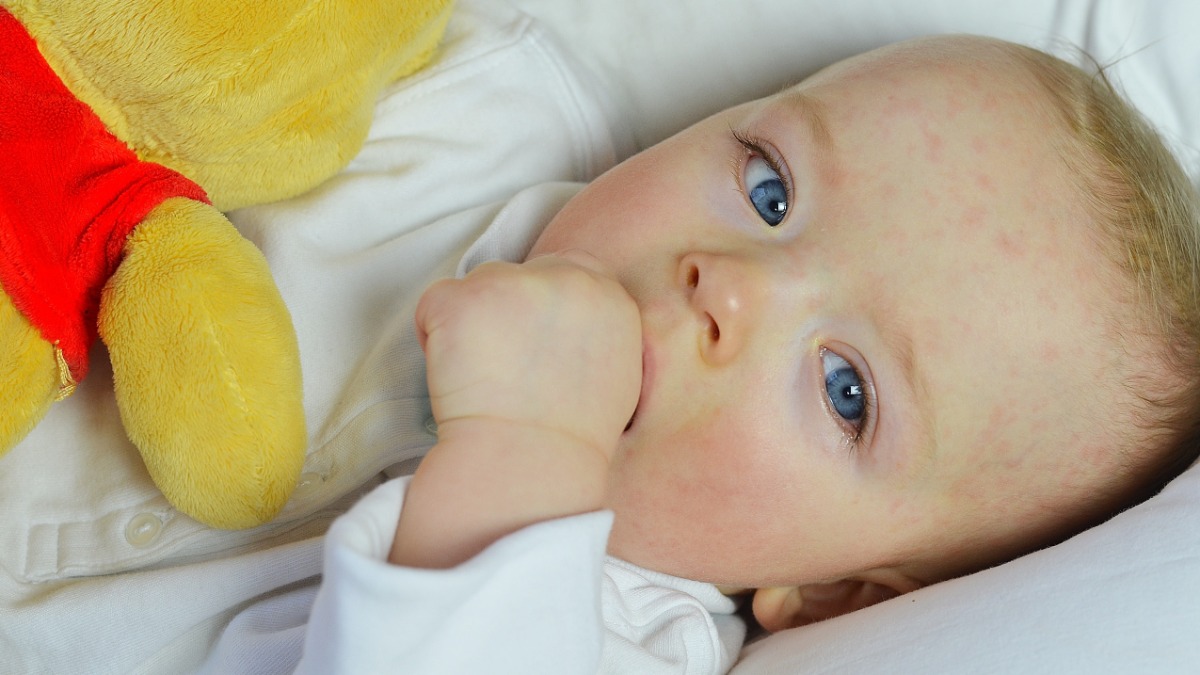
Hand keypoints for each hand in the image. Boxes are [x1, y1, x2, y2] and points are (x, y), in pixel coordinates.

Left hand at [390, 252, 641, 566]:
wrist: (529, 466)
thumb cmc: (571, 442)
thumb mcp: (620, 377)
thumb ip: (601, 332)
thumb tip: (574, 324)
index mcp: (611, 297)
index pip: (569, 268)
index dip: (541, 304)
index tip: (530, 342)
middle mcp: (567, 279)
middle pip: (519, 275)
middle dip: (506, 312)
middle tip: (506, 369)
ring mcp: (513, 284)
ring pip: (477, 287)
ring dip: (472, 324)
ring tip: (485, 379)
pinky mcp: (463, 298)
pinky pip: (433, 305)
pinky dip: (432, 338)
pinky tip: (456, 377)